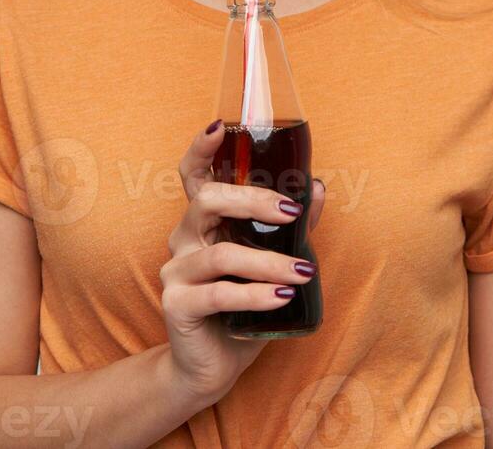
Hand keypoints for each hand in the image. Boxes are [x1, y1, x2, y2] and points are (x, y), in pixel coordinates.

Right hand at [160, 120, 325, 405]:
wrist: (213, 365)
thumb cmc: (243, 305)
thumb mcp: (272, 260)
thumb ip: (292, 226)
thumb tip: (317, 187)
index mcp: (203, 220)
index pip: (194, 174)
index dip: (201, 148)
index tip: (220, 126)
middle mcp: (183, 238)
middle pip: (208, 200)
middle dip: (253, 200)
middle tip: (291, 212)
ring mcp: (176, 271)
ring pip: (221, 253)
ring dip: (268, 262)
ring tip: (303, 273)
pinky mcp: (176, 304)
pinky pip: (219, 294)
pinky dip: (256, 294)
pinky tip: (281, 297)